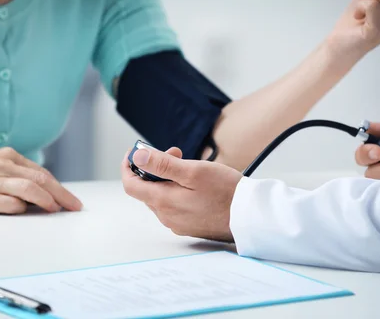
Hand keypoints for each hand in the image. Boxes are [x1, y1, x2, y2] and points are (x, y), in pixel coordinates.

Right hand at [0, 147, 82, 213]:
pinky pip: (9, 203)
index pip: (42, 173)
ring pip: (29, 189)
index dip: (60, 188)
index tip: (72, 200)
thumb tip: (48, 193)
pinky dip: (21, 208)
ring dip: (46, 200)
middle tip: (73, 206)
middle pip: (41, 180)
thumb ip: (21, 175)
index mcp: (10, 156)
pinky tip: (26, 212)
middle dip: (61, 194)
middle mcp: (3, 166)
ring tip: (55, 209)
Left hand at [121, 147, 242, 241]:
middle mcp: (166, 216)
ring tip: (189, 166)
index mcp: (163, 201)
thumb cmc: (226, 192)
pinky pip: (174, 206)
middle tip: (175, 153)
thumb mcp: (193, 171)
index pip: (131, 185)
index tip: (135, 152)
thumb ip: (162, 165)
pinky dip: (177, 191)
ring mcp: (178, 223)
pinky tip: (195, 184)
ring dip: (167, 179)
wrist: (250, 216)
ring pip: (161, 196)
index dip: (128, 166)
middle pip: (147, 189)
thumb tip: (137, 157)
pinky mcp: (189, 226)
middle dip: (154, 168)